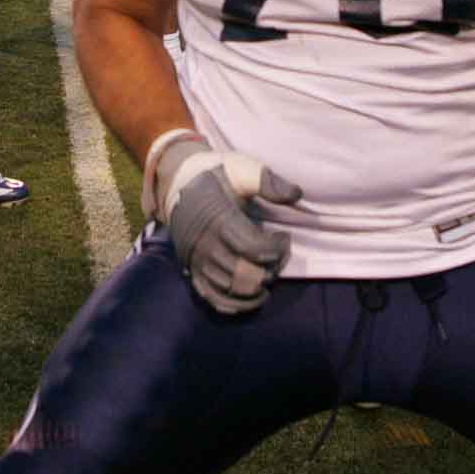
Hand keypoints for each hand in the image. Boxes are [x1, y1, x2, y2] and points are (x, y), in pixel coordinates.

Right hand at [149, 135, 302, 314]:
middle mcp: (206, 244)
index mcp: (219, 219)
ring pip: (231, 289)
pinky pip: (211, 297)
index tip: (285, 237)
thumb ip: (268, 181)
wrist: (178, 180)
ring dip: (257, 288)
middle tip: (278, 256)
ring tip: (269, 274)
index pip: (253, 249)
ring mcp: (197, 259)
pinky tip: (252, 298)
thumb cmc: (216, 174)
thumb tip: (296, 195)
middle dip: (270, 270)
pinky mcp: (192, 268)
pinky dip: (234, 305)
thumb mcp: (241, 168)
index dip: (277, 249)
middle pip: (245, 274)